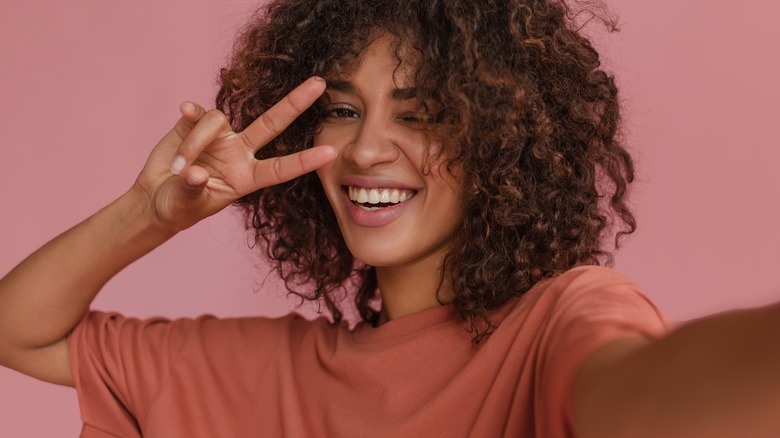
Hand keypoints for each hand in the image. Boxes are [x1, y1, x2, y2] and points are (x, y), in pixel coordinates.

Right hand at [134, 76, 335, 231]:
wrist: (156, 197)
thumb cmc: (179, 208)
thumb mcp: (188, 205)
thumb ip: (193, 189)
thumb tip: (194, 172)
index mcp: (248, 178)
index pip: (281, 168)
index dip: (304, 161)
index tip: (330, 152)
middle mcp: (240, 152)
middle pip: (273, 123)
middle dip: (296, 103)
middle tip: (321, 83)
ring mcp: (219, 135)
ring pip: (218, 121)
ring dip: (196, 142)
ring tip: (178, 168)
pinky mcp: (194, 123)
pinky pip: (198, 112)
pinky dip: (190, 115)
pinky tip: (183, 113)